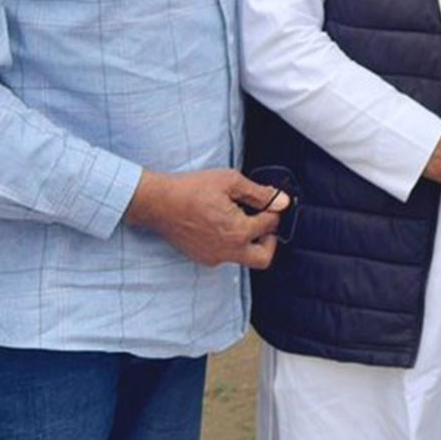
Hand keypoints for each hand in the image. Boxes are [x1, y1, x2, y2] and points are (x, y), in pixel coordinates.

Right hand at [124, 168, 287, 268]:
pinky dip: (232, 243)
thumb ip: (260, 194)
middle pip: (264, 258)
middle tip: (265, 222)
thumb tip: (282, 201)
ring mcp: (213, 257)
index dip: (275, 210)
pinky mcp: (202, 257)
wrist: (158, 202)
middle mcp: (227, 250)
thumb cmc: (192, 189)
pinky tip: (224, 223)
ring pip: (244, 257)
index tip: (272, 201)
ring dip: (250, 241)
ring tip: (241, 217)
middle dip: (270, 240)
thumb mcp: (230, 182)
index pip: (270, 225)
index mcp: (237, 232)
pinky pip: (226, 255)